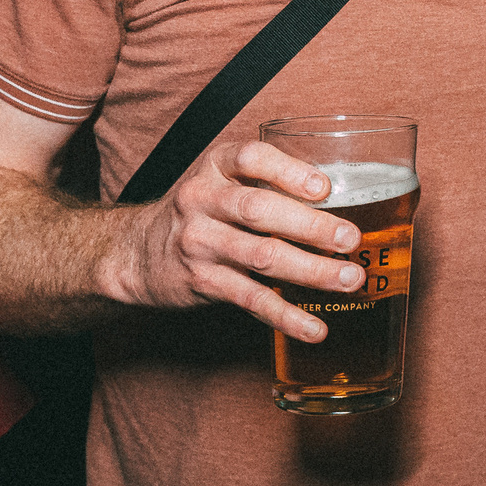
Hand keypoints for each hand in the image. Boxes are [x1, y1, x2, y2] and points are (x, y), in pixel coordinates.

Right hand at [96, 136, 366, 341]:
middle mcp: (203, 201)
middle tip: (350, 239)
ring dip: (310, 270)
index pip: (251, 158)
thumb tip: (346, 195)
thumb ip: (268, 182)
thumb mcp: (222, 181)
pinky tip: (315, 327)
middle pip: (260, 210)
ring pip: (261, 256)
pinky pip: (250, 299)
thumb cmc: (199, 211)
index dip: (289, 171)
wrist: (134, 252)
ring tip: (349, 279)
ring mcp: (200, 243)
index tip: (324, 187)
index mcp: (215, 167)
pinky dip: (286, 316)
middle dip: (310, 226)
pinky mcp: (202, 282)